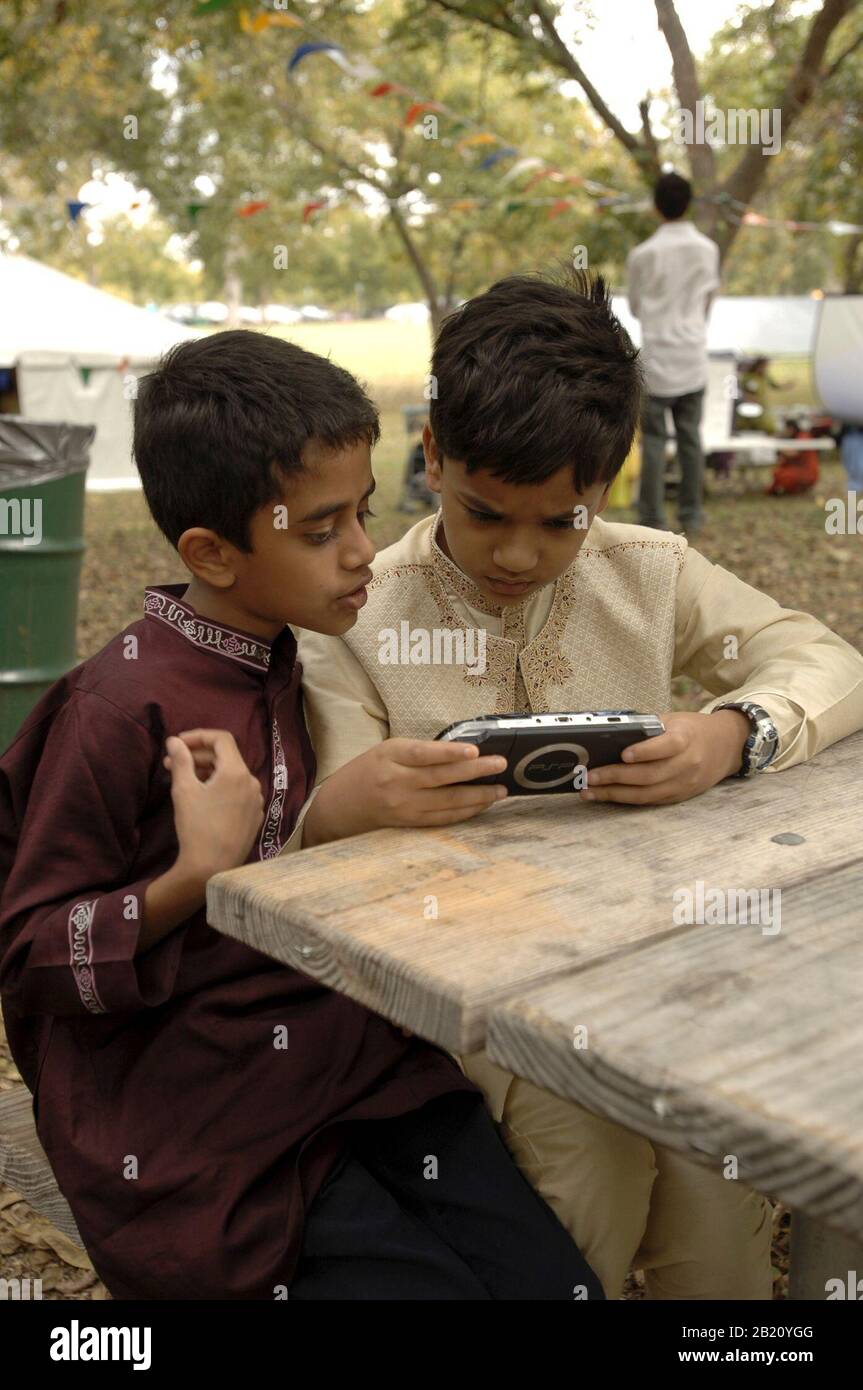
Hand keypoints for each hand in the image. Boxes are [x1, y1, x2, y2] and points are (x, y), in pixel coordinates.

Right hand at [164, 729, 264, 879]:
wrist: (211, 867)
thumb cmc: (196, 826)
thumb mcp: (184, 790)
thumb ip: (181, 760)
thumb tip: (174, 741)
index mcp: (237, 771)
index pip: (221, 739)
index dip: (198, 736)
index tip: (178, 744)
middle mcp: (252, 782)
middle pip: (226, 757)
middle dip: (198, 756)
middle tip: (172, 762)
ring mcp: (255, 800)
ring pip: (231, 775)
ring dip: (208, 771)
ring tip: (182, 779)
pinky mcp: (254, 816)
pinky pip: (237, 792)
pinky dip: (219, 787)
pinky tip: (202, 796)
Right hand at [303, 738, 508, 845]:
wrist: (338, 807)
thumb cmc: (366, 772)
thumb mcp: (386, 751)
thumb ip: (418, 752)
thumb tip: (460, 753)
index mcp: (390, 757)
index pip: (423, 753)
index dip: (450, 752)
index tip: (475, 749)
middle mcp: (397, 783)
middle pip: (441, 778)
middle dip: (476, 772)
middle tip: (500, 764)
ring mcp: (404, 806)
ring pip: (447, 802)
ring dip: (478, 796)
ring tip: (500, 790)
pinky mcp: (409, 823)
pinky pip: (443, 819)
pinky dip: (465, 812)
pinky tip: (481, 805)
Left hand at [578, 709, 749, 806]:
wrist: (727, 745)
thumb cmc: (692, 729)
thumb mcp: (674, 720)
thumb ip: (647, 729)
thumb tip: (608, 737)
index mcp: (686, 738)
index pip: (667, 746)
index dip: (645, 751)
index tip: (623, 754)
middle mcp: (688, 763)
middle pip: (650, 775)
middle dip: (616, 777)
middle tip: (590, 776)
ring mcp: (685, 783)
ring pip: (647, 794)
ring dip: (615, 794)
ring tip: (589, 791)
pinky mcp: (680, 796)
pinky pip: (650, 801)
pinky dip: (626, 800)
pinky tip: (606, 797)